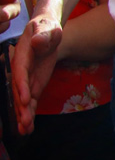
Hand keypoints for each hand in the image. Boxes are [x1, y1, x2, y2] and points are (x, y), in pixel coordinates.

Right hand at [11, 13, 60, 134]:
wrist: (46, 32)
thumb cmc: (47, 29)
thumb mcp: (48, 29)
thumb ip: (44, 36)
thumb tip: (39, 42)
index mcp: (22, 56)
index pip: (21, 72)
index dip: (22, 86)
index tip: (26, 99)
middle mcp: (21, 71)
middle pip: (20, 90)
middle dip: (21, 107)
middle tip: (25, 123)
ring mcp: (26, 80)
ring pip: (23, 99)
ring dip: (23, 115)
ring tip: (25, 130)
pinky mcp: (33, 85)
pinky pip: (31, 101)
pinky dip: (30, 113)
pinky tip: (28, 127)